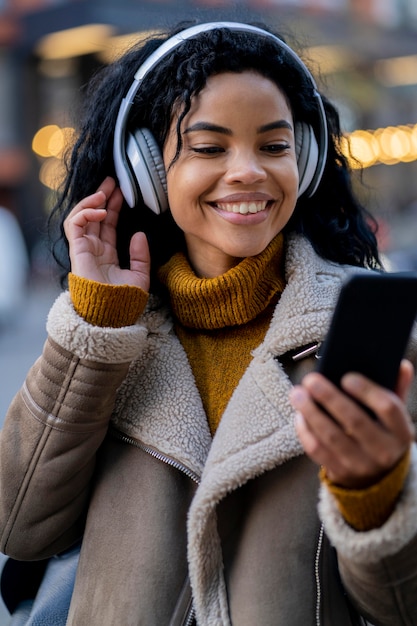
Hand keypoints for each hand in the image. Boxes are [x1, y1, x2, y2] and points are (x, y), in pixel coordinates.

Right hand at [64, 177, 149, 290]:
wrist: (110, 315)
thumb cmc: (124, 301)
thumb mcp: (140, 276)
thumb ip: (141, 256)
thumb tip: (139, 233)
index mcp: (107, 254)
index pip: (108, 224)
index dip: (114, 207)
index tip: (123, 192)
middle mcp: (93, 249)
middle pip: (94, 216)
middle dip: (102, 196)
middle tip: (113, 180)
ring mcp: (84, 249)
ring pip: (81, 216)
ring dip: (92, 201)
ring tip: (105, 191)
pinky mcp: (77, 250)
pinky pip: (75, 224)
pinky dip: (86, 213)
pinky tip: (100, 211)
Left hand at [289, 360, 414, 488]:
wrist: (376, 477)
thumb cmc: (381, 434)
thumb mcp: (393, 417)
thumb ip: (395, 389)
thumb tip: (400, 364)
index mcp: (401, 432)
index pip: (388, 408)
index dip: (367, 391)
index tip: (346, 376)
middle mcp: (384, 451)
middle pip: (355, 421)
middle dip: (330, 397)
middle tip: (311, 379)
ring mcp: (361, 465)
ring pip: (331, 436)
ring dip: (311, 412)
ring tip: (298, 393)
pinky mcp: (340, 472)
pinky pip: (317, 450)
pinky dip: (305, 431)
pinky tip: (299, 414)